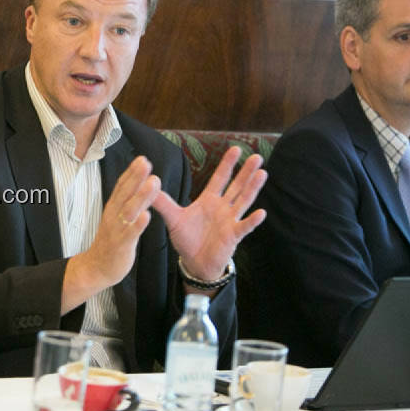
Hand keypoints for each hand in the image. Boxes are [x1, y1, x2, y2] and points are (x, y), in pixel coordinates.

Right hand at [62, 156, 161, 312]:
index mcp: (113, 208)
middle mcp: (113, 215)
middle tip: (146, 163)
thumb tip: (139, 184)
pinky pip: (130, 234)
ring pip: (129, 211)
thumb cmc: (111, 241)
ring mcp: (116, 230)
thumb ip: (127, 202)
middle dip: (135, 177)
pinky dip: (137, 225)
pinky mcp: (121, 246)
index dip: (131, 172)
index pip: (122, 186)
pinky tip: (147, 216)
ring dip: (141, 196)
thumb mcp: (117, 217)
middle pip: (124, 193)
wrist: (96, 268)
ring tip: (153, 183)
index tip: (142, 158)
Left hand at [152, 146, 266, 282]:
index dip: (227, 164)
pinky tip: (261, 213)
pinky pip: (244, 227)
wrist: (194, 262)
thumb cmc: (186, 238)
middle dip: (246, 171)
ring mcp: (230, 221)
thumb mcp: (173, 218)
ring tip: (262, 174)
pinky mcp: (233, 236)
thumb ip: (162, 202)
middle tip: (256, 156)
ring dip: (253, 188)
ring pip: (243, 201)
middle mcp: (222, 208)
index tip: (235, 148)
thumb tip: (147, 184)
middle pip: (236, 186)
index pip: (220, 178)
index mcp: (209, 200)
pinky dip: (252, 221)